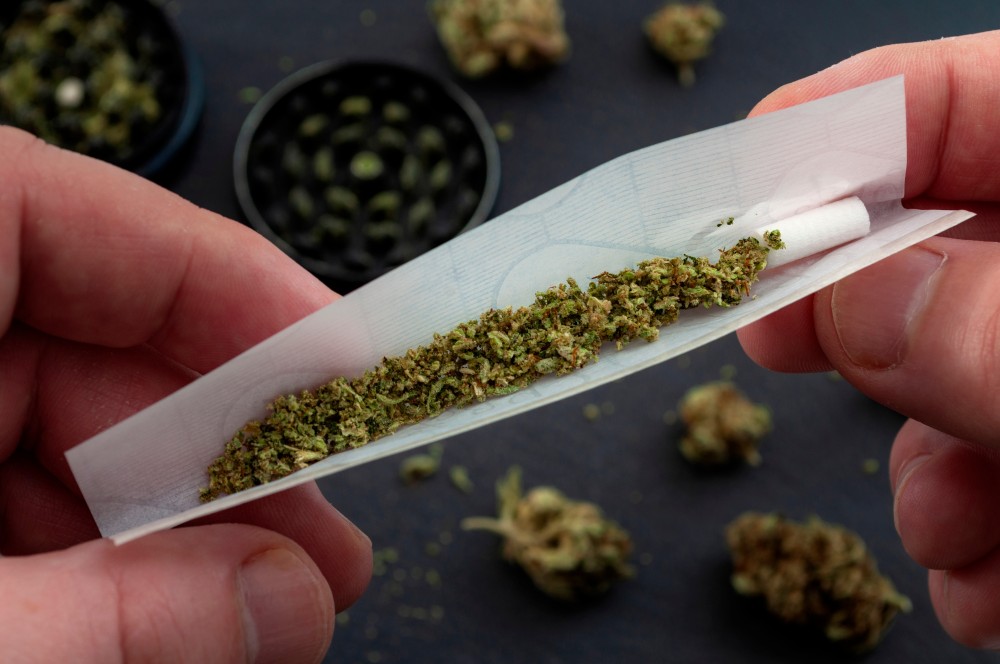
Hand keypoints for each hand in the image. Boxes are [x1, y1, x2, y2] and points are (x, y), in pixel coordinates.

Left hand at [0, 127, 371, 661]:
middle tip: (322, 542)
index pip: (86, 222)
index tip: (351, 369)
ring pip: (69, 431)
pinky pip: (18, 483)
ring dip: (179, 522)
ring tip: (266, 600)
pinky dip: (101, 552)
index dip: (242, 291)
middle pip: (100, 346)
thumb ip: (108, 619)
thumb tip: (284, 604)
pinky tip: (170, 608)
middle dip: (230, 454)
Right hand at [738, 30, 999, 649]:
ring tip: (956, 542)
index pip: (966, 96)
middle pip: (945, 236)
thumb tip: (846, 296)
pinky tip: (997, 581)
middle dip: (862, 322)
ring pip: (962, 368)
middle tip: (778, 349)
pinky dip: (980, 527)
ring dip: (928, 467)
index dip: (837, 132)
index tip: (731, 201)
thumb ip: (993, 335)